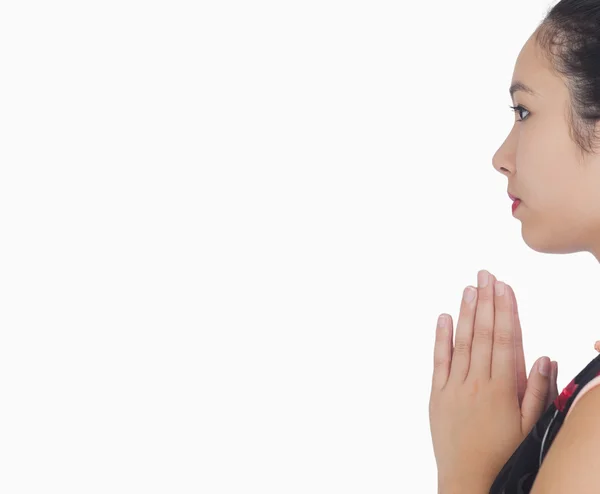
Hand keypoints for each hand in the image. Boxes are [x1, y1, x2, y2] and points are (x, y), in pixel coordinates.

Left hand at [429, 270, 555, 491]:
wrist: (467, 477)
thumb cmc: (503, 453)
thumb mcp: (530, 426)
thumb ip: (538, 390)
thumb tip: (545, 356)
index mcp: (503, 388)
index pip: (506, 340)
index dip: (505, 311)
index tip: (505, 288)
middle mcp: (477, 382)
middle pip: (483, 334)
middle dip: (486, 301)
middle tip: (486, 275)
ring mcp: (455, 386)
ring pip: (462, 342)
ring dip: (466, 313)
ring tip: (470, 288)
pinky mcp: (437, 393)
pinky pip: (439, 360)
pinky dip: (441, 337)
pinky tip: (444, 317)